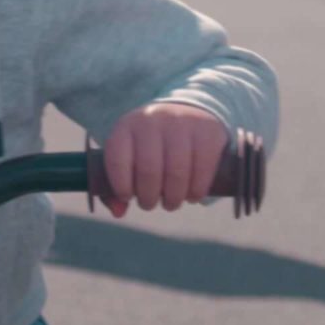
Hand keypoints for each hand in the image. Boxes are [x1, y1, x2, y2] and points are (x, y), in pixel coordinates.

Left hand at [100, 104, 227, 218]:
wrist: (187, 111)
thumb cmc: (152, 144)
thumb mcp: (129, 154)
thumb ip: (117, 185)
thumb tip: (119, 212)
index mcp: (126, 126)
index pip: (118, 160)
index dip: (121, 186)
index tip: (128, 196)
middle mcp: (153, 120)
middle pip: (149, 171)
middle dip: (149, 198)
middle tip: (150, 204)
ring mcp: (181, 123)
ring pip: (177, 173)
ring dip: (174, 198)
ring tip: (172, 202)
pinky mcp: (207, 130)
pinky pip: (202, 169)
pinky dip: (196, 190)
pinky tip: (192, 195)